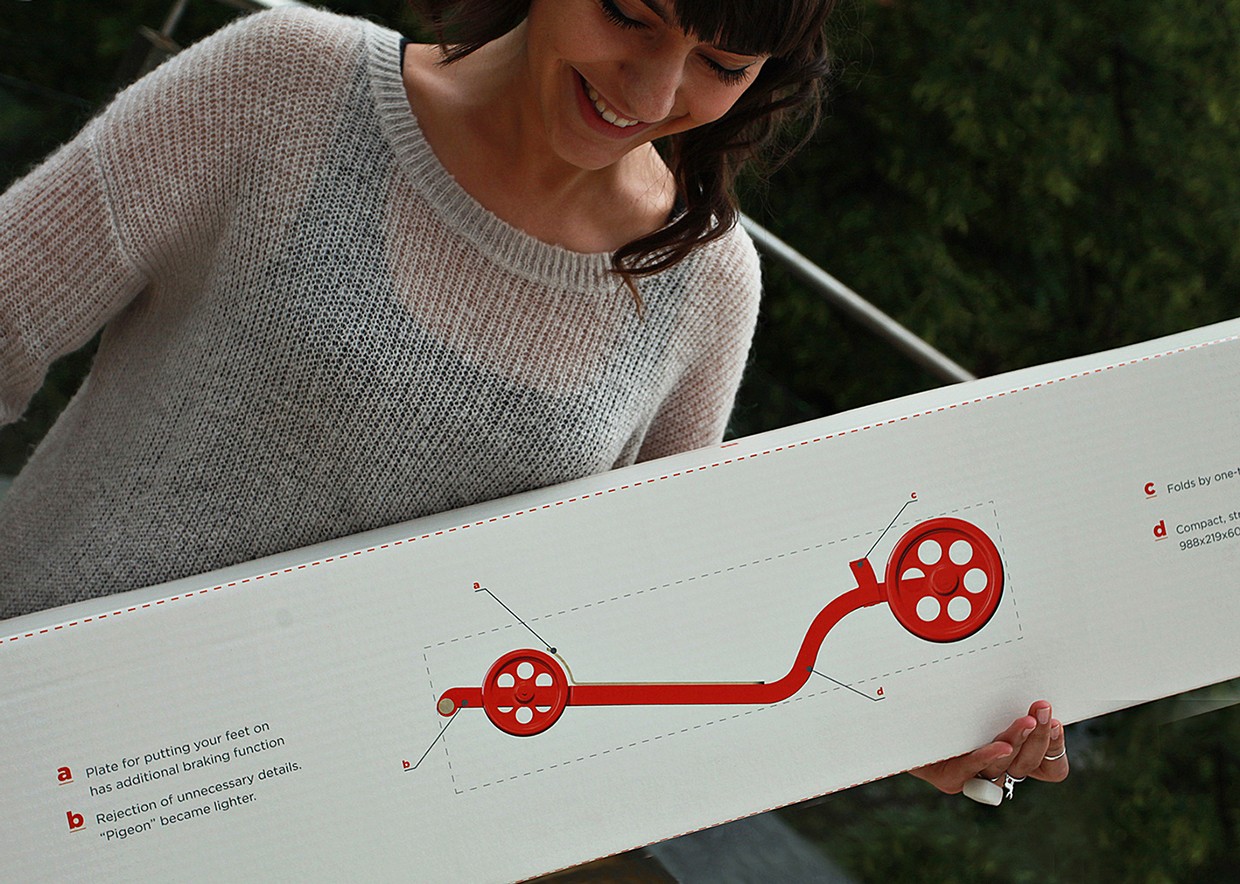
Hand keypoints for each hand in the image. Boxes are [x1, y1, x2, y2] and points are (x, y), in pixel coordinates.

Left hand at [909, 700, 1068, 794]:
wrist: (901, 718)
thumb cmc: (948, 703)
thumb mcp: (983, 697)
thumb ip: (1006, 697)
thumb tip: (1035, 675)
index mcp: (1013, 757)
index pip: (1051, 768)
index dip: (1055, 748)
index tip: (1055, 721)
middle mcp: (997, 770)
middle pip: (1030, 764)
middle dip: (1041, 737)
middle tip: (1042, 709)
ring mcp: (974, 777)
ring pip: (1005, 766)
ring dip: (1018, 741)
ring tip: (1026, 721)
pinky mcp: (951, 778)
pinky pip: (973, 768)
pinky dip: (988, 755)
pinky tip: (1000, 746)